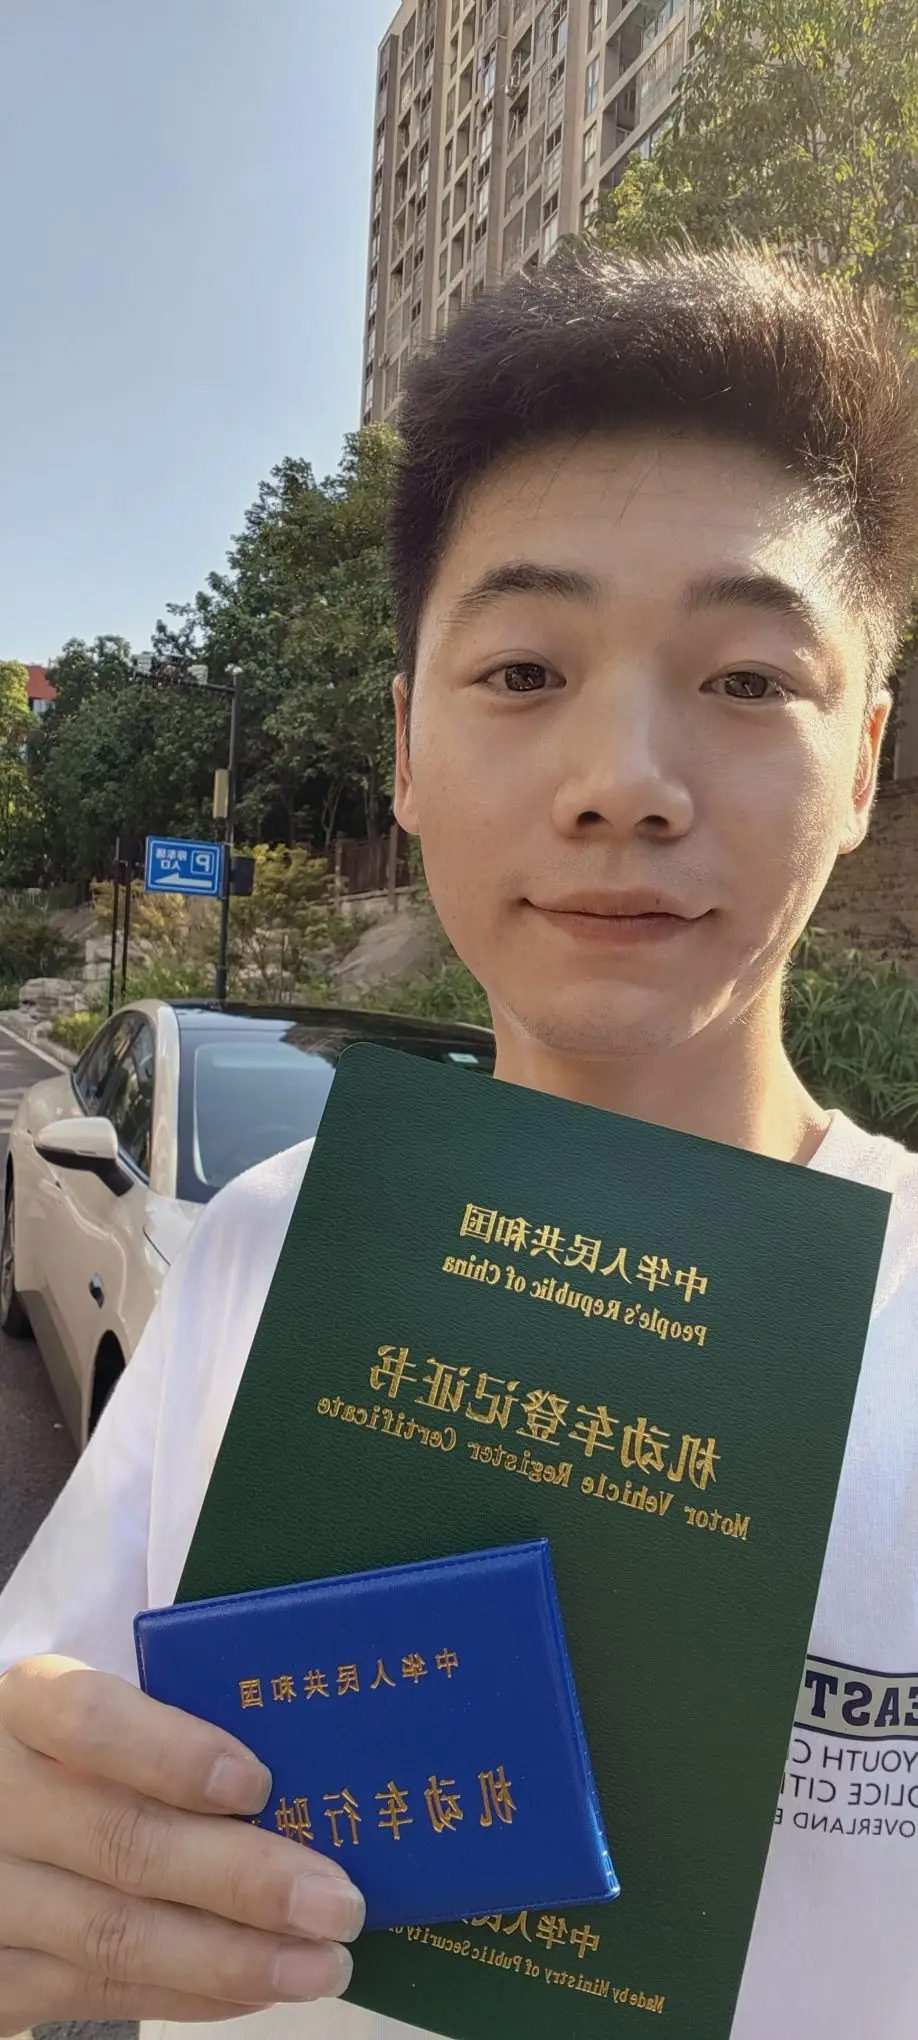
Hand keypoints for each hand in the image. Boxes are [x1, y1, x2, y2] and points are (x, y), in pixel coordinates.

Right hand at [0, 1655, 363, 2031]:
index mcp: (28, 1705)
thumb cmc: (80, 1758)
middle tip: (337, 1902)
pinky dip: (192, 1995)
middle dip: (244, 1879)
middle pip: (121, 1842)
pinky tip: (259, 1989)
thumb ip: (178, 1729)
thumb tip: (313, 1769)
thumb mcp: (108, 1715)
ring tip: (321, 1964)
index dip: (173, 1753)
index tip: (256, 1785)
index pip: (88, 1719)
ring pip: (114, 1935)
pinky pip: (101, 1994)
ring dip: (233, 1958)